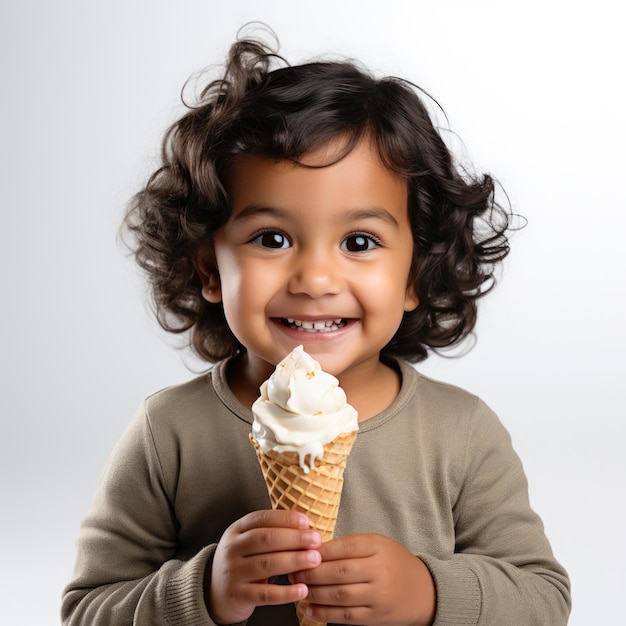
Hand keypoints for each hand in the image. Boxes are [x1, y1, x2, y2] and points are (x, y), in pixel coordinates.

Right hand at [206, 510, 321, 624]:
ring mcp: (233, 572)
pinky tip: (302, 589)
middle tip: (315, 540)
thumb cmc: (241, 561)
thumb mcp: (248, 541)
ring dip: (294, 561)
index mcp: (236, 530)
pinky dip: (285, 593)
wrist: (214, 592)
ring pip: (266, 564)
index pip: (261, 518)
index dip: (285, 518)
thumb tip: (305, 524)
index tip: (306, 522)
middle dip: (294, 538)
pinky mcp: (238, 595)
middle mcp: (232, 549)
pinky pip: (264, 594)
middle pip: (265, 539)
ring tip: (314, 560)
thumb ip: (271, 531)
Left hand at [290, 533, 435, 625]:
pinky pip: (346, 616)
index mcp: (377, 547)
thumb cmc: (393, 562)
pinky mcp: (376, 617)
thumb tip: (314, 548)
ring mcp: (378, 595)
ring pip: (339, 595)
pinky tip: (309, 608)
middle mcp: (379, 570)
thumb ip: (349, 545)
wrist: (424, 590)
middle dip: (310, 573)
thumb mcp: (376, 544)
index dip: (318, 552)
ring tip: (297, 589)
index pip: (343, 548)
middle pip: (338, 572)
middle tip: (291, 571)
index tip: (299, 552)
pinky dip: (324, 613)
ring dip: (313, 593)